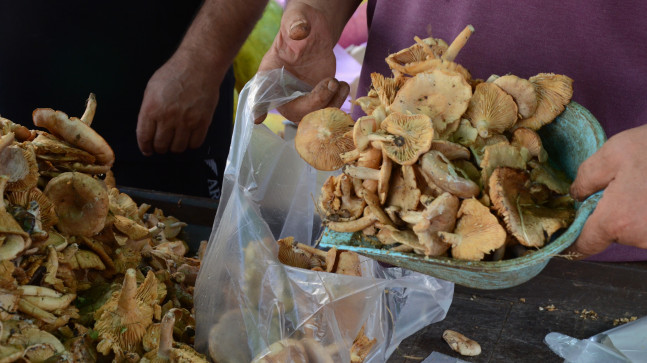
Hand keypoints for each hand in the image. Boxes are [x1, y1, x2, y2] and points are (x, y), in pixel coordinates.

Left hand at [137, 50, 221, 154]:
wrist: (199, 66)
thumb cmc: (175, 73)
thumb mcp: (152, 88)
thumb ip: (148, 109)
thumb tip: (148, 127)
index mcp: (152, 108)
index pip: (144, 137)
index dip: (145, 147)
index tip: (147, 150)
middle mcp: (168, 118)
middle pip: (161, 145)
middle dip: (160, 148)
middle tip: (162, 146)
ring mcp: (186, 121)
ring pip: (178, 148)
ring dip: (175, 148)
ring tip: (176, 142)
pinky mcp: (202, 122)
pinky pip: (195, 143)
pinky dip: (191, 144)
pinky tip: (189, 138)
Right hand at [255, 2, 348, 123]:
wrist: (315, 33)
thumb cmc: (300, 25)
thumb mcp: (297, 19)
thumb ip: (295, 24)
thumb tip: (298, 31)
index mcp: (269, 74)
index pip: (260, 92)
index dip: (258, 106)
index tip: (258, 117)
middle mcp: (281, 92)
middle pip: (294, 111)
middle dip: (315, 103)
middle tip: (329, 82)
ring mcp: (299, 99)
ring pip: (312, 117)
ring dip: (330, 104)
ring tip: (337, 82)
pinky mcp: (316, 101)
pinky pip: (326, 113)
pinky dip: (337, 103)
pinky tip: (341, 86)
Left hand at [566, 124, 646, 257]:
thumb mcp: (615, 153)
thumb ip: (586, 177)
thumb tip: (576, 196)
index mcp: (618, 221)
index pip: (586, 245)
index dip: (575, 239)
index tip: (571, 232)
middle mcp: (641, 237)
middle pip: (615, 234)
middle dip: (613, 215)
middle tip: (623, 186)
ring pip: (638, 230)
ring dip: (638, 212)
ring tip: (646, 184)